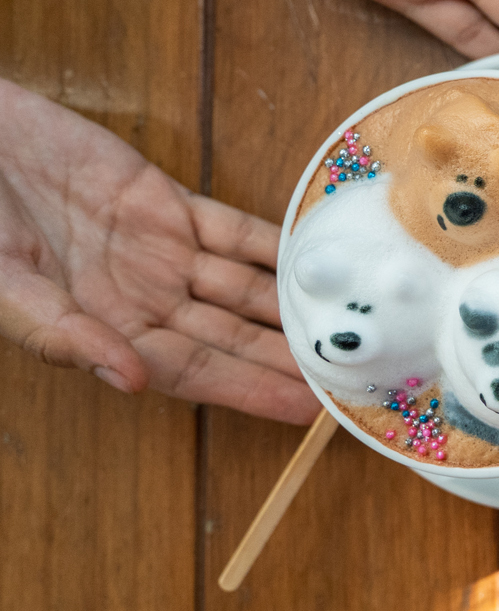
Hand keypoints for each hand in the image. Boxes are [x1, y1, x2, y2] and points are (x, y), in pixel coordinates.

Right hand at [0, 81, 317, 422]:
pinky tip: (318, 259)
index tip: (305, 409)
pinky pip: (233, 229)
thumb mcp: (0, 284)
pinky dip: (274, 244)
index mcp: (100, 329)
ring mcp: (157, 250)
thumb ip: (60, 333)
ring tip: (351, 324)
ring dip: (293, 305)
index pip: (193, 371)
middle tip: (352, 374)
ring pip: (242, 287)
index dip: (250, 389)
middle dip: (289, 357)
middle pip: (232, 336)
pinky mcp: (164, 201)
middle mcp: (138, 297)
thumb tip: (131, 380)